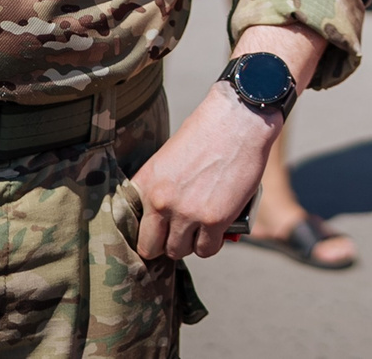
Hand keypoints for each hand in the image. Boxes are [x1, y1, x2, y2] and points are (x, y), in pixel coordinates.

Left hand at [132, 83, 278, 259]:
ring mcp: (187, 213)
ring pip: (179, 251)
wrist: (238, 120)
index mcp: (146, 184)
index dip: (148, 233)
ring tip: (202, 229)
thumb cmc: (207, 132)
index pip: (133, 227)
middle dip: (165, 243)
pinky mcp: (214, 220)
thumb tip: (165, 218)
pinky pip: (206, 249)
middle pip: (151, 247)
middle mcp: (160, 202)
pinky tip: (218, 231)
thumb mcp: (169, 159)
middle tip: (181, 234)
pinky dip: (213, 244)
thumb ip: (161, 188)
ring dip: (190, 243)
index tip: (159, 232)